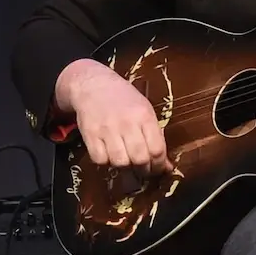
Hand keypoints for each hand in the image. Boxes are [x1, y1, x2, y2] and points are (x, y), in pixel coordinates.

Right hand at [56, 59, 173, 174]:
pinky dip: (106, 161)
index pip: (157, 149)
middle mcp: (126, 123)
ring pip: (120, 162)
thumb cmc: (122, 98)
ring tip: (126, 161)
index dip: (159, 165)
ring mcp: (106, 129)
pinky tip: (109, 154)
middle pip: (140, 159)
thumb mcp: (145, 110)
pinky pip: (100, 159)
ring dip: (125, 167)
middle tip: (143, 170)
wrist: (93, 84)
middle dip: (144, 170)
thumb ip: (155, 136)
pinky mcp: (90, 134)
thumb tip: (165, 165)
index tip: (158, 169)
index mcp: (144, 115)